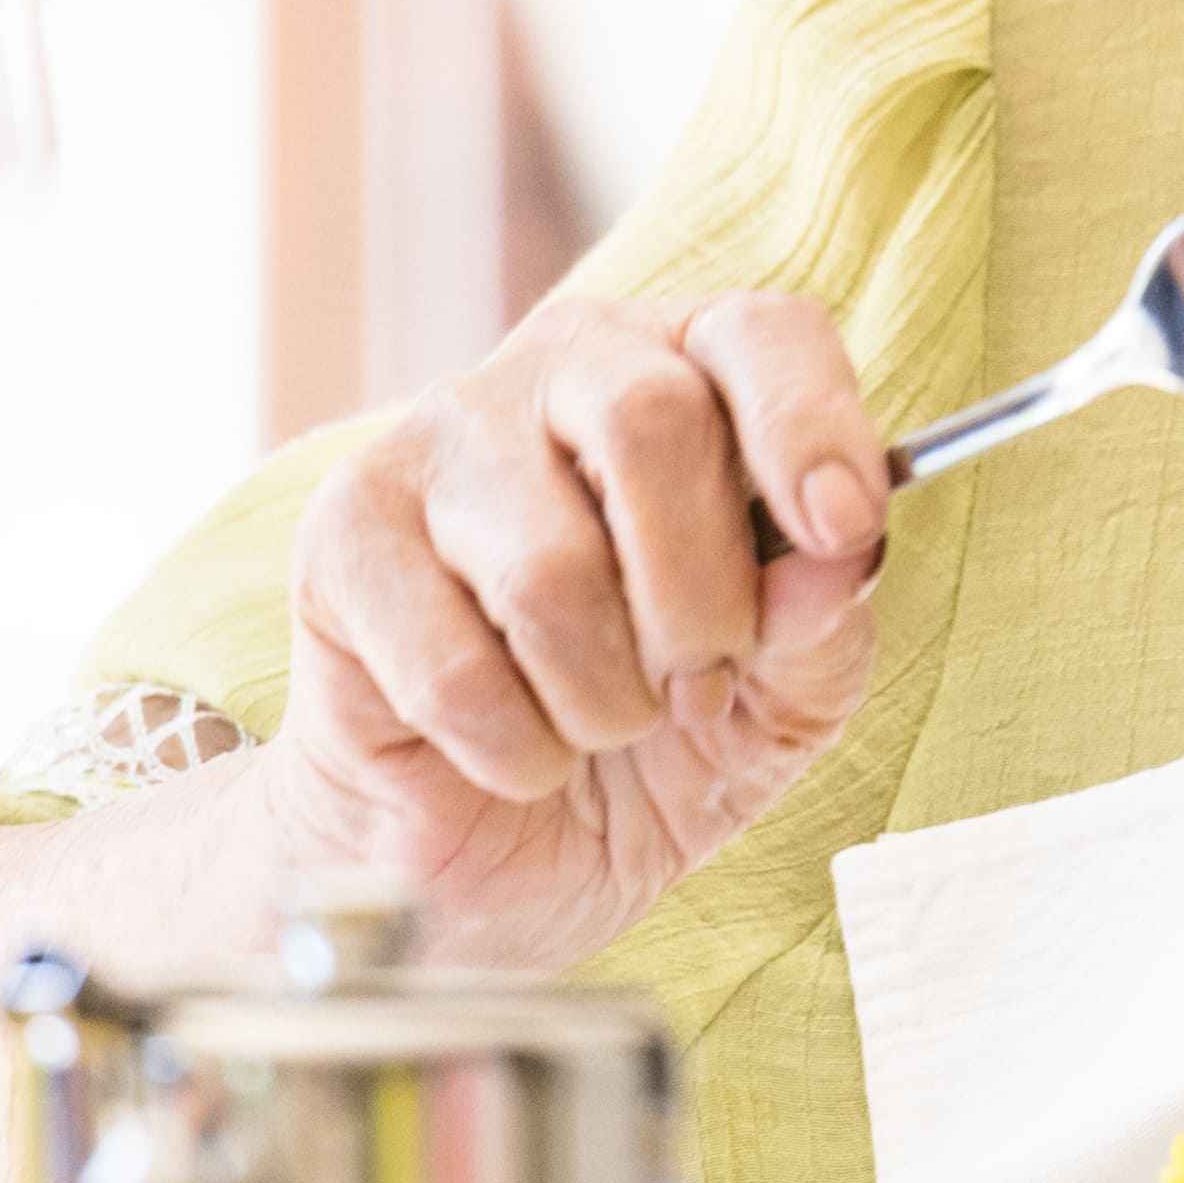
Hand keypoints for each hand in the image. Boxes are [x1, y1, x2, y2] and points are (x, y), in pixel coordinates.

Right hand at [269, 290, 896, 969]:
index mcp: (686, 374)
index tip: (843, 527)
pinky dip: (514, 753)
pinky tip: (509, 754)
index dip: (811, 424)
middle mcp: (554, 373)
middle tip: (699, 689)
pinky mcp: (340, 540)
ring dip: (604, 701)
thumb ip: (823, 630)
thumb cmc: (651, 746)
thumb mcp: (781, 704)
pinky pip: (455, 670)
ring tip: (596, 726)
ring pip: (550, 567)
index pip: (761, 334)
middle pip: (651, 419)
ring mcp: (431, 445)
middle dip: (701, 600)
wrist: (494, 848)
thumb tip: (838, 562)